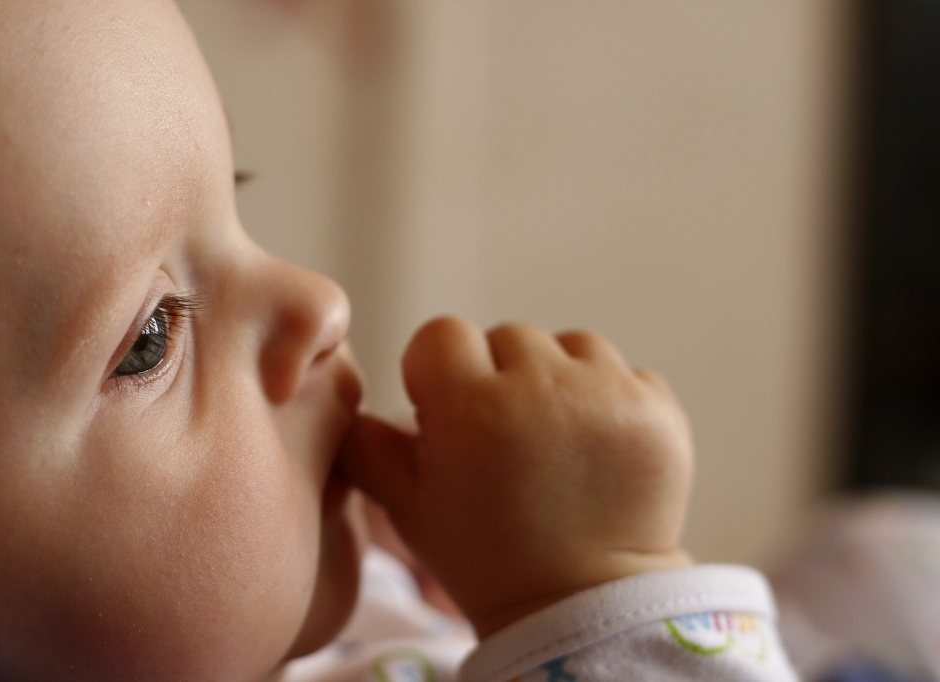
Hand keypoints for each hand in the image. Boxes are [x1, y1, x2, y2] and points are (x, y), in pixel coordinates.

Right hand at [341, 317, 692, 637]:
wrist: (581, 605)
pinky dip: (609, 402)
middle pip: (507, 337)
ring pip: (569, 346)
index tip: (449, 416)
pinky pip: (624, 373)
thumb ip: (367, 443)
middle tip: (506, 442)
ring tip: (554, 444)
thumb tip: (353, 396)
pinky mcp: (659, 411)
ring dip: (558, 381)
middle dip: (498, 378)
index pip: (442, 334)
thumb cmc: (485, 556)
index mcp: (472, 407)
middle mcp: (544, 388)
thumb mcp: (407, 506)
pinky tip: (596, 452)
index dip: (437, 374)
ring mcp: (610, 396)